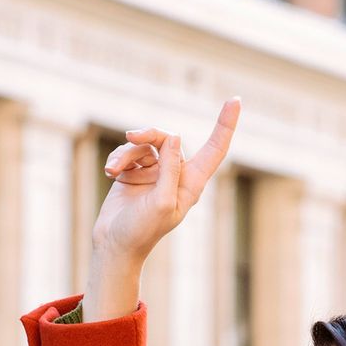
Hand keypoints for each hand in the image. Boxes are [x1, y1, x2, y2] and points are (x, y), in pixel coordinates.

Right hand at [90, 97, 240, 267]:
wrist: (114, 244)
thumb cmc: (142, 231)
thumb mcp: (161, 202)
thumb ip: (170, 170)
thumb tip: (175, 137)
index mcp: (191, 184)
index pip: (215, 149)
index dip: (225, 125)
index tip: (234, 100)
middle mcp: (175, 175)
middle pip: (169, 139)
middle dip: (150, 134)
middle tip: (131, 136)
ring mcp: (155, 173)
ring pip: (145, 144)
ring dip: (126, 153)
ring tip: (113, 169)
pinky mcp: (135, 172)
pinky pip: (129, 152)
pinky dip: (118, 159)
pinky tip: (110, 172)